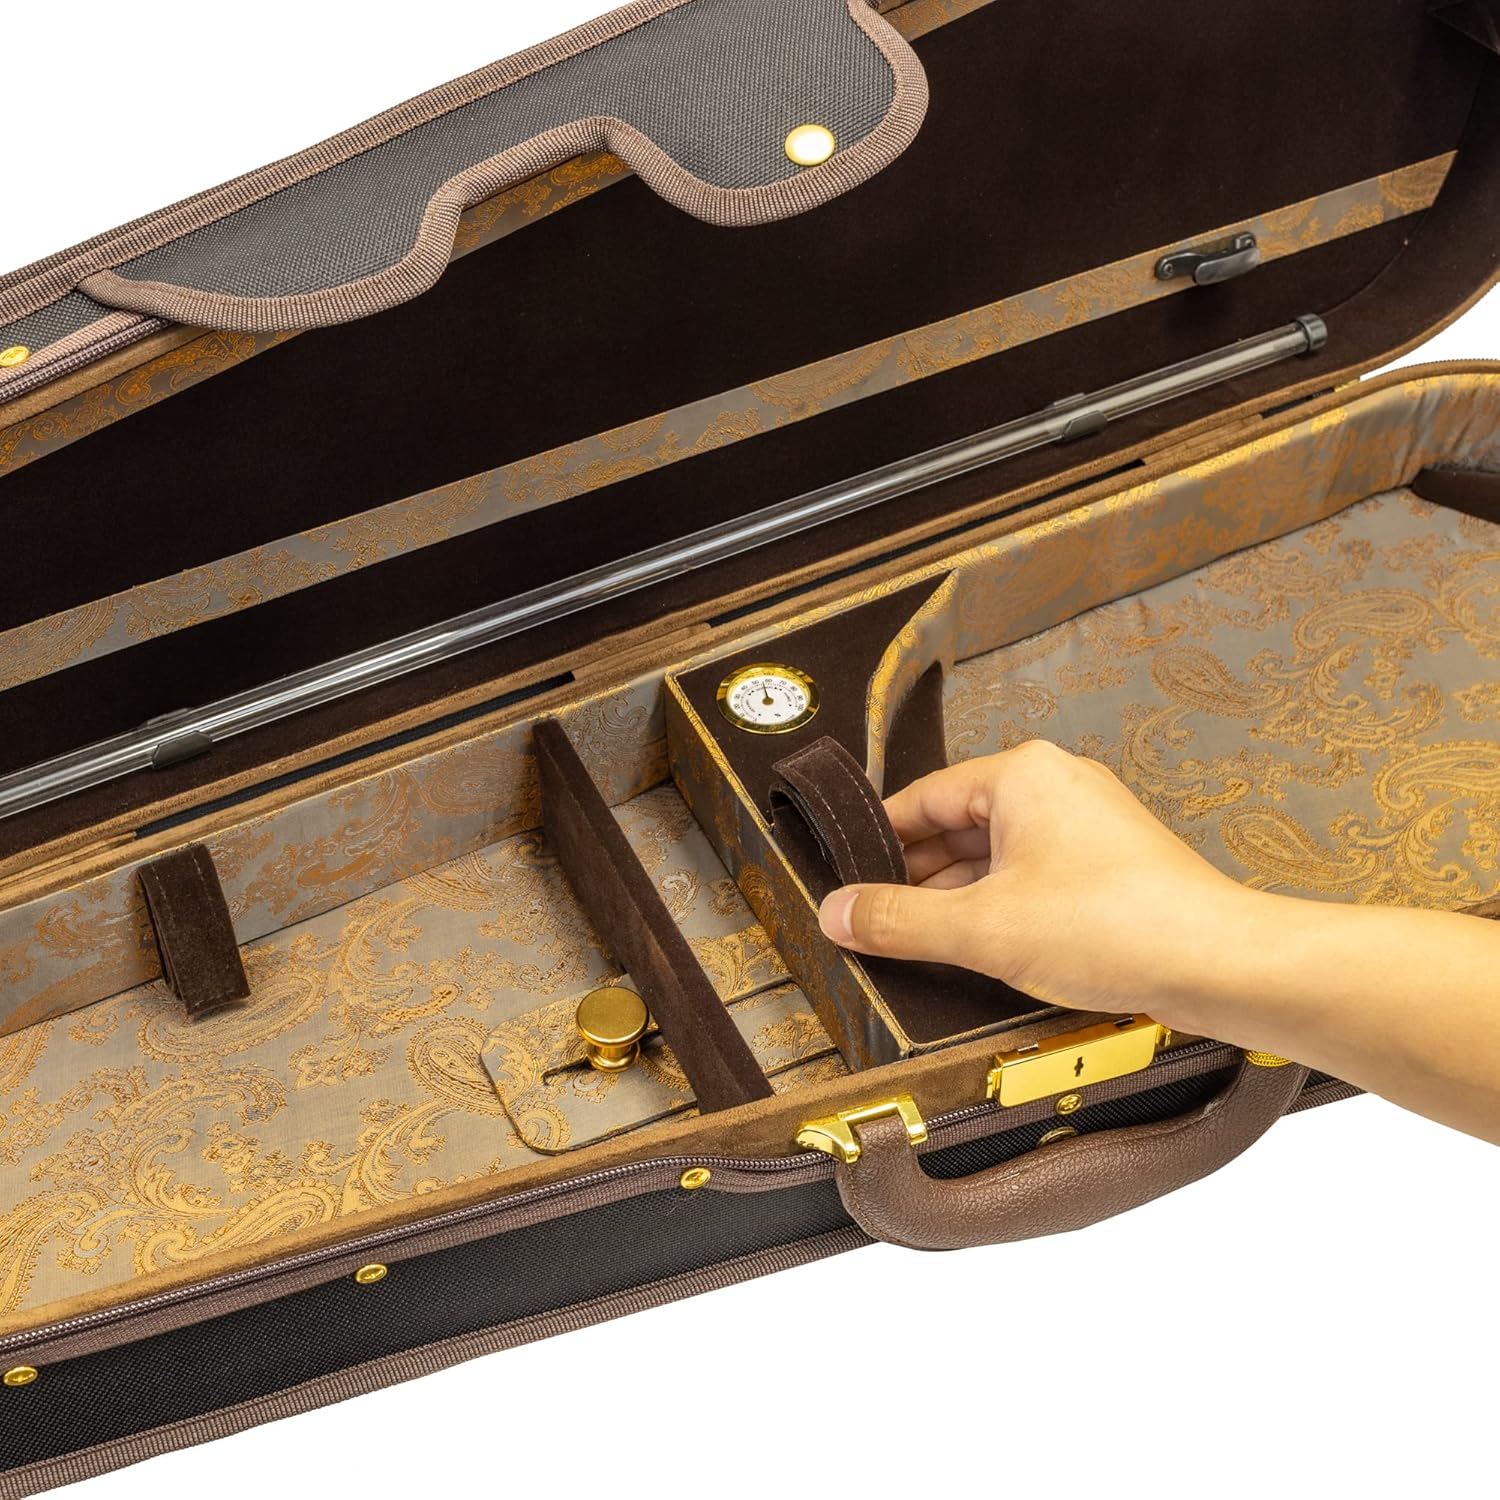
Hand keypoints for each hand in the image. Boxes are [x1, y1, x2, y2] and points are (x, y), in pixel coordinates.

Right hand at [816, 740, 1256, 1018]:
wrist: (1218, 964)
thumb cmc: (1117, 926)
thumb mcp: (981, 928)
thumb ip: (898, 920)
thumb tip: (836, 912)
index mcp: (1022, 775)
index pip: (922, 798)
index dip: (877, 843)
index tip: (845, 879)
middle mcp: (1055, 787)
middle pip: (956, 827)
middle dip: (914, 877)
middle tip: (872, 921)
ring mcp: (1085, 827)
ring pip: (994, 857)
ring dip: (955, 899)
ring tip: (918, 943)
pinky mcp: (1106, 867)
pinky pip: (1030, 877)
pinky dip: (997, 908)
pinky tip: (977, 949)